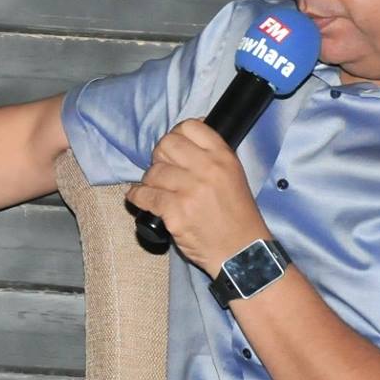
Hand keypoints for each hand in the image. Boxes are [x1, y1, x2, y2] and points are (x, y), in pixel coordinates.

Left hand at [124, 120, 269, 276]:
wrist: (241, 252)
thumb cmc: (237, 216)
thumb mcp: (234, 176)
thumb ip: (211, 156)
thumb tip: (183, 137)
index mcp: (223, 157)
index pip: (190, 126)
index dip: (176, 135)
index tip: (173, 149)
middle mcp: (207, 169)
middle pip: (166, 145)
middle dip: (159, 157)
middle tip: (163, 171)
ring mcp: (190, 191)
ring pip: (153, 171)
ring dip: (150, 181)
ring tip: (157, 190)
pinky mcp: (175, 212)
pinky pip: (144, 195)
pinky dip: (137, 197)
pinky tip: (140, 199)